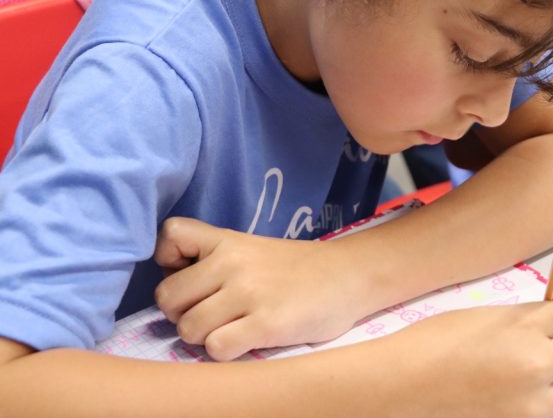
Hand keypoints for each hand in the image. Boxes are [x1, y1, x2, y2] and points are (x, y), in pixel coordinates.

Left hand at [154, 218, 365, 360]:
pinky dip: (226, 351)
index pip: (170, 236)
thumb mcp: (254, 250)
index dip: (169, 261)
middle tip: (212, 313)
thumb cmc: (298, 268)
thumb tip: (174, 294)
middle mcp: (233, 263)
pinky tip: (248, 340)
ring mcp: (249, 294)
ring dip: (205, 337)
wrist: (350, 276)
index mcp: (228, 241)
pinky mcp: (266, 324)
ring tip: (233, 328)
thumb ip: (215, 261)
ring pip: (189, 328)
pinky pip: (216, 348)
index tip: (191, 274)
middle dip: (184, 312)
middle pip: (168, 297)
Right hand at [374, 298, 552, 417]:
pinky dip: (543, 401)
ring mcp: (530, 403)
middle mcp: (536, 365)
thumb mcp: (488, 316)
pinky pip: (552, 412)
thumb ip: (528, 319)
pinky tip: (516, 392)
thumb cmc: (436, 342)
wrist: (403, 384)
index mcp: (525, 328)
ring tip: (534, 372)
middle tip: (552, 343)